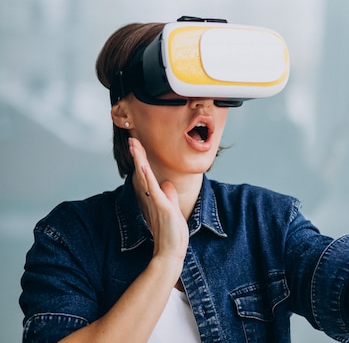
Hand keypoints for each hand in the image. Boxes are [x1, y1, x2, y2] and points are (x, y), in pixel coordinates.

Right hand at [128, 137, 188, 263]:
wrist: (171, 252)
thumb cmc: (172, 234)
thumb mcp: (174, 209)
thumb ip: (169, 195)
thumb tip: (166, 183)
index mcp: (154, 197)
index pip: (147, 175)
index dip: (142, 160)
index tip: (138, 145)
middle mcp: (151, 198)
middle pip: (142, 172)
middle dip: (138, 155)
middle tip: (131, 139)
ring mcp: (155, 201)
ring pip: (145, 177)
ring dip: (140, 160)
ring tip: (134, 145)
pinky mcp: (161, 206)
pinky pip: (152, 189)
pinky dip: (147, 177)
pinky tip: (143, 166)